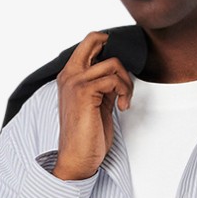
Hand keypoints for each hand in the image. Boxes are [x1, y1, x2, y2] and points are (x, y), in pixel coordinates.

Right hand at [51, 31, 134, 180]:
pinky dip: (125, 92)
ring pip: (113, 63)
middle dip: (118, 52)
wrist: (77, 158)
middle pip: (95, 39)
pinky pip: (114, 79)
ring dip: (126, 82)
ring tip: (125, 100)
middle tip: (124, 77)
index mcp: (70, 76)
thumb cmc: (86, 136)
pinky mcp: (84, 92)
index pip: (89, 44)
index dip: (110, 49)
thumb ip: (104, 85)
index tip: (121, 72)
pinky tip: (122, 107)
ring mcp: (75, 81)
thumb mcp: (97, 104)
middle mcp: (69, 74)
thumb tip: (120, 74)